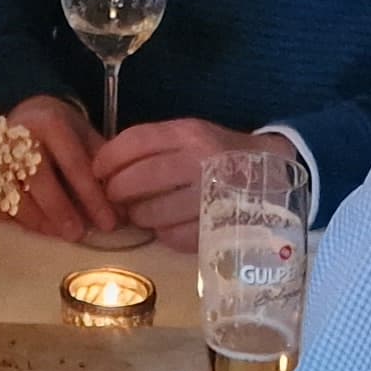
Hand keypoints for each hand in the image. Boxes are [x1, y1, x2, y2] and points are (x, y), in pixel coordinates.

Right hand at [7, 95, 116, 238]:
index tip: (109, 223)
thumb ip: (101, 164)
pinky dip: (20, 220)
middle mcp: (18, 137)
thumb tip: (122, 207)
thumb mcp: (84, 134)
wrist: (23, 113)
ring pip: (16, 195)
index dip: (93, 196)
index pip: (74, 164)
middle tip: (80, 234)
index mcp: (49, 122)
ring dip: (41, 220)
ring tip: (61, 234)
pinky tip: (40, 229)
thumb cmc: (60, 129)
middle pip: (40, 180)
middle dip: (63, 211)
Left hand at [91, 120, 291, 249]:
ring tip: (142, 213)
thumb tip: (104, 169)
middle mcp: (199, 162)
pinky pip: (172, 237)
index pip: (134, 142)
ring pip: (151, 213)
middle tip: (115, 198)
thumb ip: (152, 146)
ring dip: (138, 216)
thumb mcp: (190, 134)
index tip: (96, 171)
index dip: (108, 158)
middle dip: (116, 192)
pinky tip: (168, 224)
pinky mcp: (215, 229)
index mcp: (190, 133)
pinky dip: (163, 234)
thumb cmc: (219, 154)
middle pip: (137, 179)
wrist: (273, 174)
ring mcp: (208, 197)